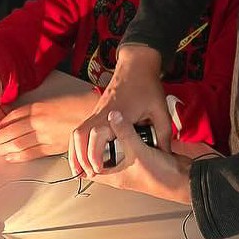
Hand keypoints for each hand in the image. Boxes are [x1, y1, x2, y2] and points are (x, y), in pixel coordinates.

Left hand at [0, 94, 98, 162]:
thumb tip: (14, 119)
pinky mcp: (53, 147)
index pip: (11, 117)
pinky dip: (18, 156)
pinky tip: (10, 158)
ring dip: (3, 149)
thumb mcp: (51, 102)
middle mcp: (39, 121)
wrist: (95, 115)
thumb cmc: (75, 106)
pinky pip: (32, 153)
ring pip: (18, 144)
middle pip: (11, 132)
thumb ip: (33, 111)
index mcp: (38, 107)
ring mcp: (46, 135)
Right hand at [69, 44, 169, 176]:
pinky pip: (82, 128)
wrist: (137, 64)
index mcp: (118, 115)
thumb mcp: (160, 111)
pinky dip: (79, 142)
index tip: (98, 170)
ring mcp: (97, 111)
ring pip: (77, 132)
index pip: (97, 136)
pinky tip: (82, 153)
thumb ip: (163, 134)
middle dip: (80, 157)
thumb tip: (163, 154)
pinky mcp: (97, 110)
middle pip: (80, 136)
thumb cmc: (148, 86)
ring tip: (78, 169)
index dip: (95, 155)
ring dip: (75, 151)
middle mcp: (102, 113)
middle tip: (86, 174)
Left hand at [89, 112, 192, 204]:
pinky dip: (129, 135)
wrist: (184, 178)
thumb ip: (124, 132)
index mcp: (115, 176)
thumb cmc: (161, 177)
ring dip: (115, 137)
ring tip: (113, 123)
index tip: (86, 135)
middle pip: (103, 155)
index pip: (91, 167)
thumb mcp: (138, 152)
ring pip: (117, 148)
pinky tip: (130, 125)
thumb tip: (113, 117)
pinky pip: (131, 144)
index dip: (86, 153)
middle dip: (100, 141)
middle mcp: (121, 171)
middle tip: (98, 125)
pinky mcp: (143, 155)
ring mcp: (132, 163)